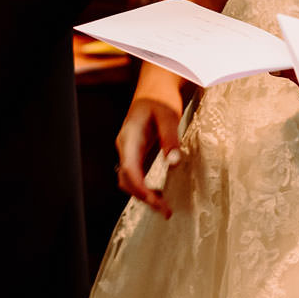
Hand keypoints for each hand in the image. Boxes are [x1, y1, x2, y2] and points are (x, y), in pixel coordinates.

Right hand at [115, 92, 183, 217]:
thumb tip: (173, 163)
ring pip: (128, 180)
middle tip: (165, 211)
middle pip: (126, 180)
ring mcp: (128, 150)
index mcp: (129, 138)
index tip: (157, 202)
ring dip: (143, 195)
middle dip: (143, 198)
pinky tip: (158, 193)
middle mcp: (125, 146)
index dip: (141, 190)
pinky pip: (135, 175)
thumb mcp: (169, 116)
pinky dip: (144, 188)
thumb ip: (170, 140)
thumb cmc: (161, 98)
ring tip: (164, 207)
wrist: (155, 86)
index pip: (129, 170)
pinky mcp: (135, 153)